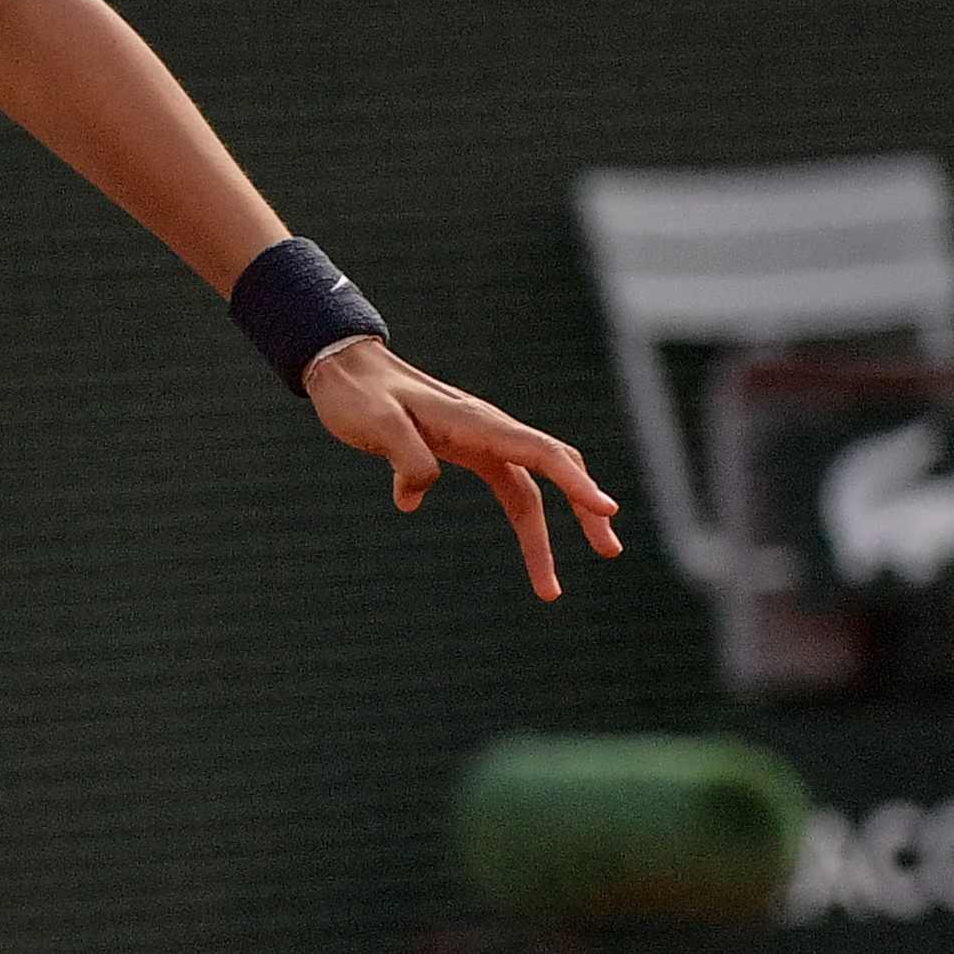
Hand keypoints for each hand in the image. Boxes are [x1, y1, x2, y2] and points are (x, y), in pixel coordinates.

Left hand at [303, 338, 623, 600]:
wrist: (344, 369)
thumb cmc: (358, 396)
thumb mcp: (376, 425)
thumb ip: (404, 457)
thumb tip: (414, 498)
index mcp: (476, 423)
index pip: (540, 453)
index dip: (576, 483)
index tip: (606, 511)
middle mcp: (489, 429)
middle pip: (553, 470)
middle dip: (584, 510)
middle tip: (609, 551)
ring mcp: (481, 440)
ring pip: (533, 486)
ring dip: (549, 531)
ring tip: (552, 584)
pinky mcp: (466, 450)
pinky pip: (509, 485)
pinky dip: (525, 517)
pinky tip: (517, 549)